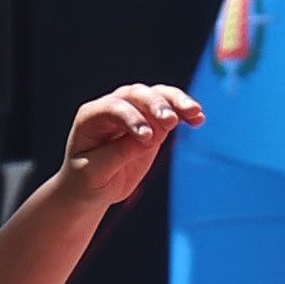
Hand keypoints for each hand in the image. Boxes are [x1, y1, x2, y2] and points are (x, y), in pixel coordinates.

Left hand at [60, 83, 203, 209]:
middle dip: (155, 105)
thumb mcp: (94, 172)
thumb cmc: (85, 179)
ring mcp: (134, 112)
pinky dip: (184, 112)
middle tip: (170, 121)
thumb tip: (150, 138)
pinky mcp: (152, 122)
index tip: (147, 138)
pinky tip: (199, 118)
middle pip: (136, 95)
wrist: (91, 188)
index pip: (113, 108)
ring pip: (157, 96)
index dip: (131, 118)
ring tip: (195, 113)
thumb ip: (118, 154)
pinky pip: (170, 111)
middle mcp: (112, 107)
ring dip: (176, 102)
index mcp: (91, 117)